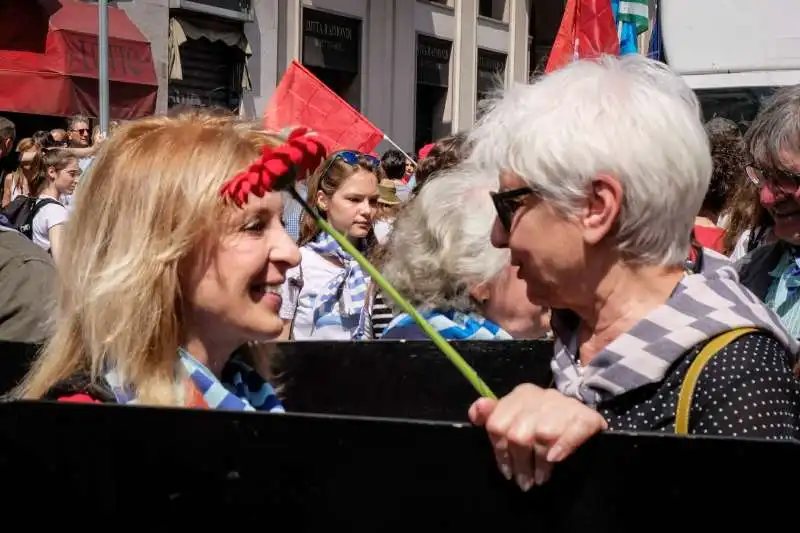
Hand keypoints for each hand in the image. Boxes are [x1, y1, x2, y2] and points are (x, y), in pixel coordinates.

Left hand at [469, 384, 606, 490]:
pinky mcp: (587, 416)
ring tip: (539, 479)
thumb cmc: (545, 421)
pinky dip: (563, 447)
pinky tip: (555, 460)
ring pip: (543, 435)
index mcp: (521, 395)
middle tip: (524, 482)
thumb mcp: (517, 418)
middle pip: (518, 433)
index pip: (497, 423)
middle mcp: (541, 396)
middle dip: (520, 463)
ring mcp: (565, 405)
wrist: (585, 418)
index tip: (507, 471)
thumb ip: (492, 415)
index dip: (500, 452)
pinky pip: (573, 431)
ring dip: (540, 463)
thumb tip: (475, 413)